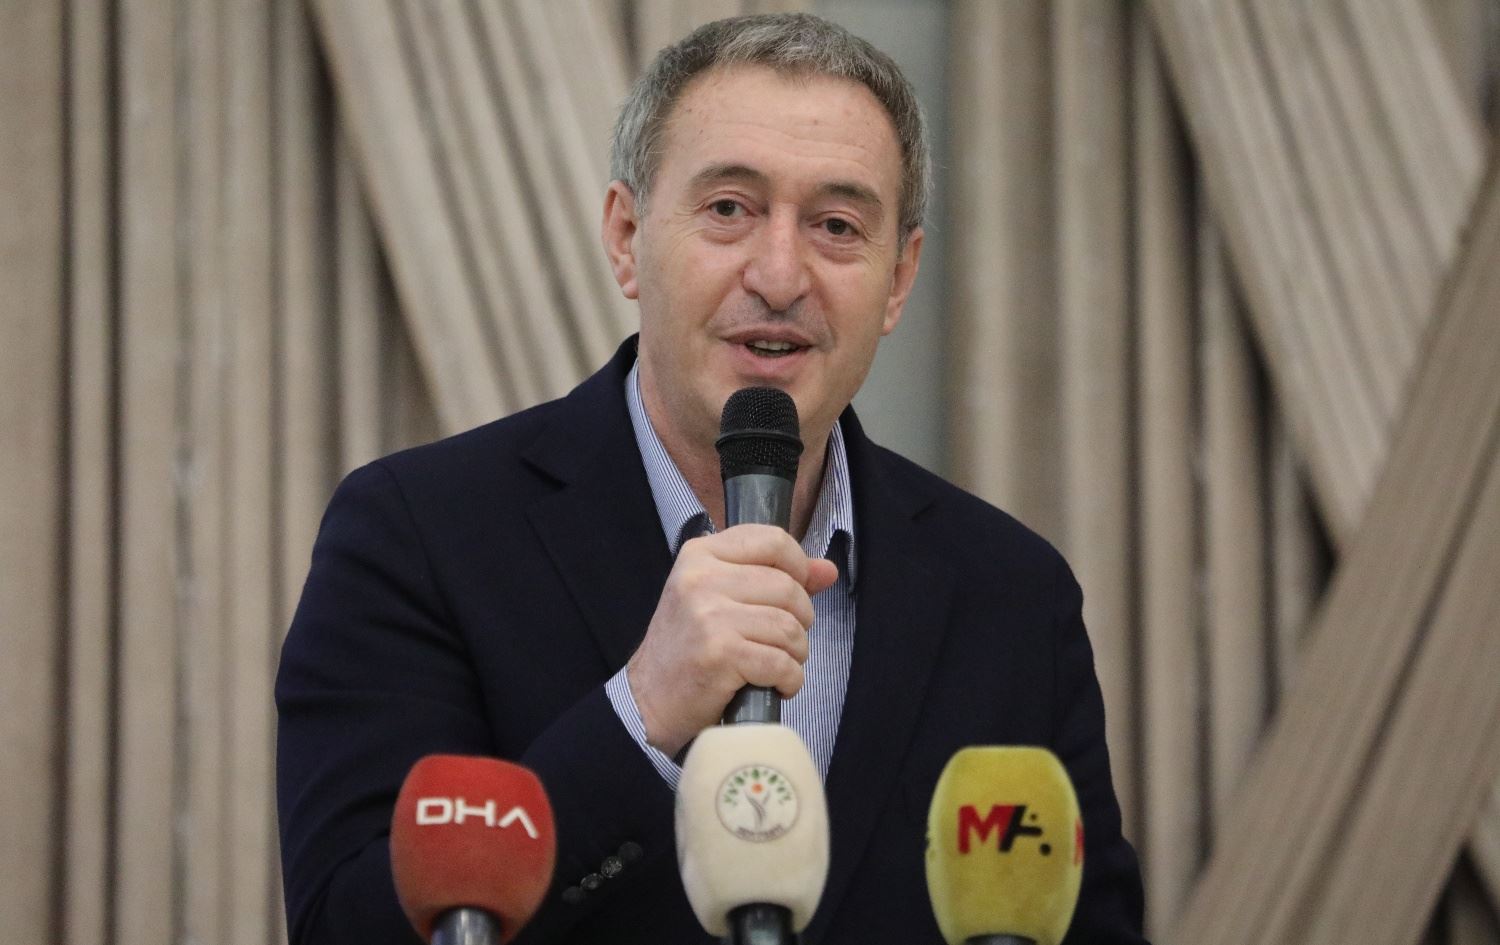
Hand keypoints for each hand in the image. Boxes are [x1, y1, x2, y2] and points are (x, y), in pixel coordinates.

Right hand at [625, 524, 839, 755]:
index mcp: (700, 555)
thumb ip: (775, 577)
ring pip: (789, 626)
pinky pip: (782, 662)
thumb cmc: (688, 648)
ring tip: (776, 664)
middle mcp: (701, 579)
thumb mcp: (719, 598)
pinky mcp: (720, 653)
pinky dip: (789, 680)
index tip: (795, 592)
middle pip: (788, 587)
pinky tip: (774, 685)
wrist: (648, 701)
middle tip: (781, 641)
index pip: (773, 540)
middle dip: (800, 620)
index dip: (798, 567)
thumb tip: (826, 570)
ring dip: (795, 654)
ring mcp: (709, 615)